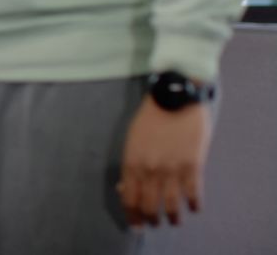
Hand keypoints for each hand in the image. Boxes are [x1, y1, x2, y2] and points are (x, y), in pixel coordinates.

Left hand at [118, 95, 211, 226]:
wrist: (174, 98)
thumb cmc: (150, 118)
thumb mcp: (132, 141)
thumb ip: (131, 165)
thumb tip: (127, 188)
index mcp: (131, 163)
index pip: (130, 199)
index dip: (133, 215)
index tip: (137, 224)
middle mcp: (150, 170)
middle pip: (149, 206)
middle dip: (151, 220)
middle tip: (155, 224)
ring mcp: (172, 169)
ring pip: (171, 205)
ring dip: (173, 218)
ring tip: (175, 221)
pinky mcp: (193, 165)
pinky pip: (193, 194)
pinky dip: (194, 205)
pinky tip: (194, 208)